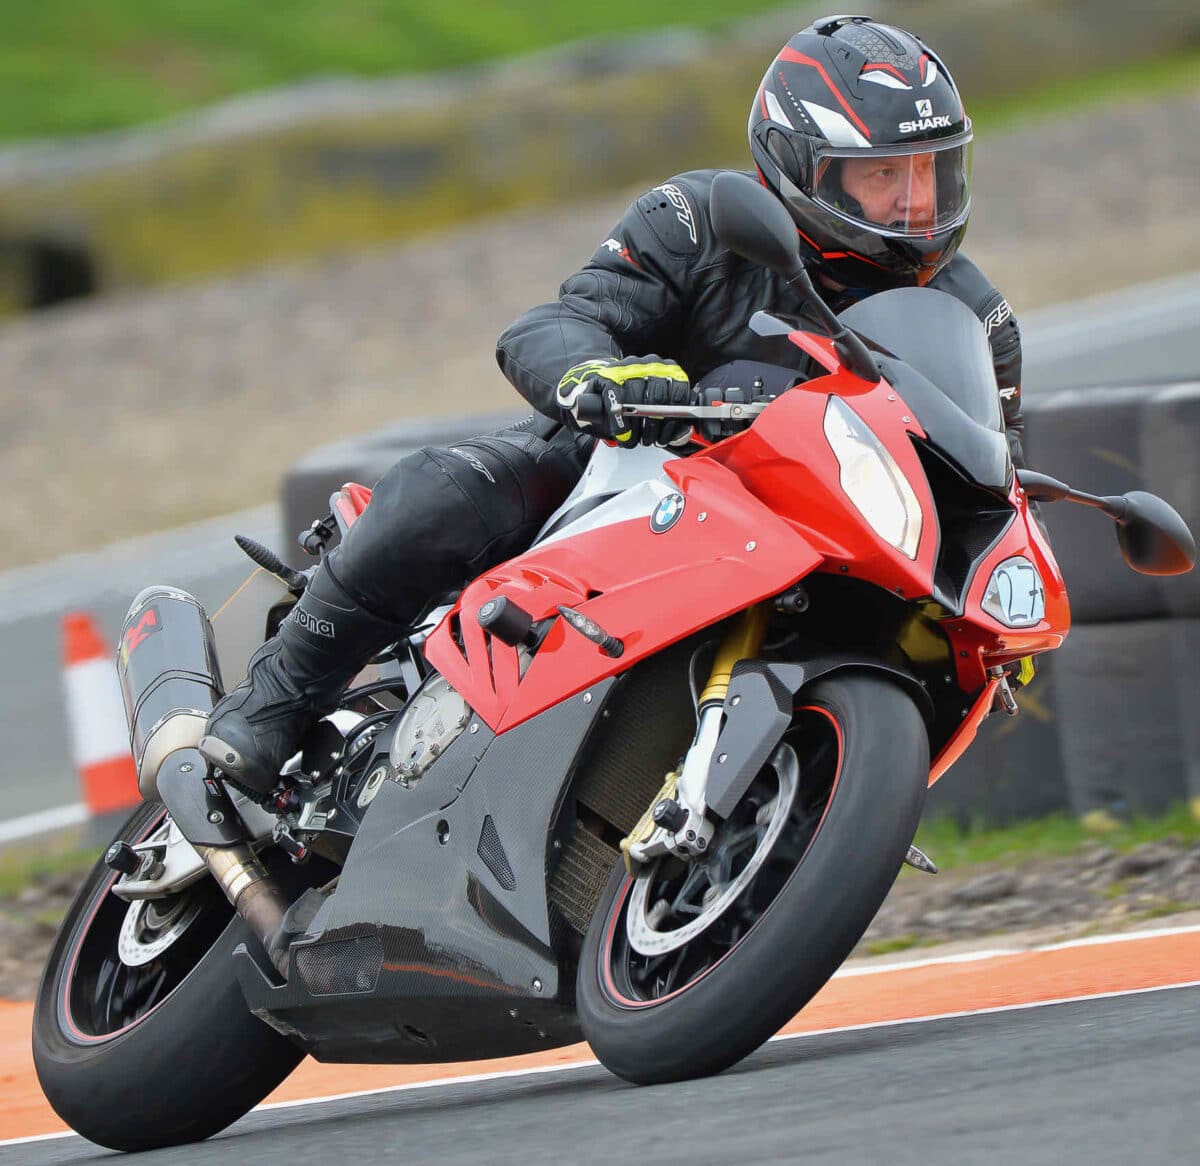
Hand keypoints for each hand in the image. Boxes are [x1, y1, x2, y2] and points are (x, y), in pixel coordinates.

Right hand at [556, 355, 691, 446]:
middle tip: (649, 440)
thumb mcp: (654, 411)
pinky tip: (622, 433)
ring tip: (634, 439)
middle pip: (659, 396)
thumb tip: (683, 434)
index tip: (665, 436)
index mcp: (667, 371)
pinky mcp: (608, 375)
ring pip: (637, 399)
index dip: (674, 419)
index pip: (679, 391)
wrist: (596, 393)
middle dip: (654, 425)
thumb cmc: (630, 402)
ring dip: (636, 426)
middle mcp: (650, 364)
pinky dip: (620, 422)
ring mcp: (628, 368)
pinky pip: (616, 400)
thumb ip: (671, 421)